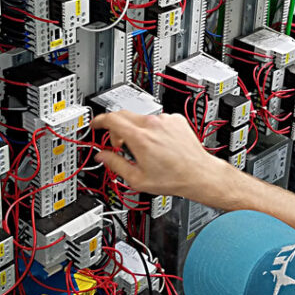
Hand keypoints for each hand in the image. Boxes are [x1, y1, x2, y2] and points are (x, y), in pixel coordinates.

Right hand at [91, 110, 223, 201]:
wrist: (199, 174)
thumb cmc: (173, 178)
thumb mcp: (137, 179)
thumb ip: (115, 164)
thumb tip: (102, 157)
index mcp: (140, 138)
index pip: (111, 119)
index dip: (99, 121)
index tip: (95, 124)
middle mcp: (152, 124)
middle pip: (124, 115)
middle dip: (115, 128)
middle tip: (118, 144)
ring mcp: (165, 120)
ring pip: (141, 118)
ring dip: (136, 130)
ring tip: (143, 149)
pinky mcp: (176, 120)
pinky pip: (157, 120)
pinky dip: (152, 129)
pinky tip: (158, 145)